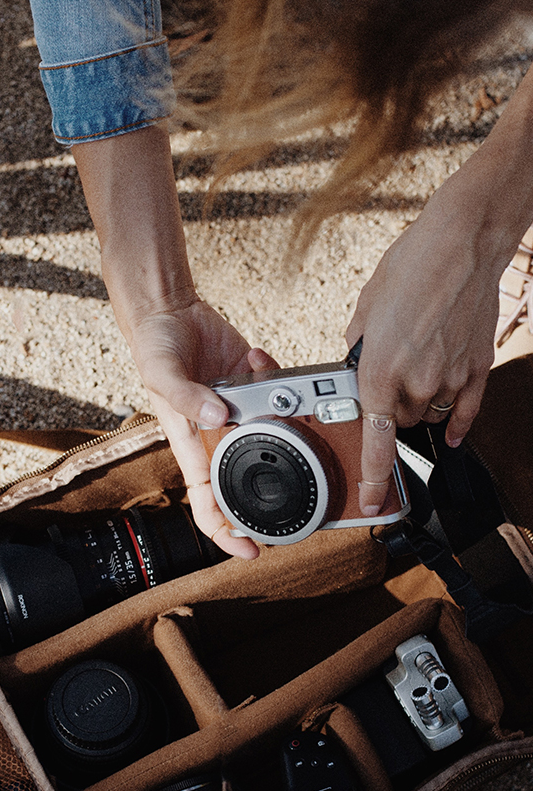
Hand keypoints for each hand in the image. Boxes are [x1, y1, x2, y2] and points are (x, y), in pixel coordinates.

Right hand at [128, 298, 279, 557]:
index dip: (226, 532)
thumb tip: (216, 417)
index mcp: (191, 443)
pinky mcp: (251, 384)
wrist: (167, 311)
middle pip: (247, 478)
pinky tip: (259, 359)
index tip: (251, 550)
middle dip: (274, 490)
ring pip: (271, 435)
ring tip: (288, 403)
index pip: (206, 501)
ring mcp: (237, 410)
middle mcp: (216, 433)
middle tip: (306, 493)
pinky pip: (275, 391)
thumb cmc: (153, 348)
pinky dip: (275, 377)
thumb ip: (186, 397)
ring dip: (286, 424)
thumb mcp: (161, 374)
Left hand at [347, 202, 500, 515]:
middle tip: (386, 376)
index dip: (371, 478)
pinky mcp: (478, 368)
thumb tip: (358, 369)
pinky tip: (449, 431)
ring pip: (427, 415)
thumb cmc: (409, 269)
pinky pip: (465, 412)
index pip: (373, 441)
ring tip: (415, 366)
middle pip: (396, 423)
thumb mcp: (363, 313)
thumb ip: (357, 353)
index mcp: (378, 372)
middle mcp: (416, 383)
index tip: (371, 502)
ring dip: (416, 405)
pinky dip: (455, 422)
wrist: (462, 243)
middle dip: (386, 409)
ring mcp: (451, 379)